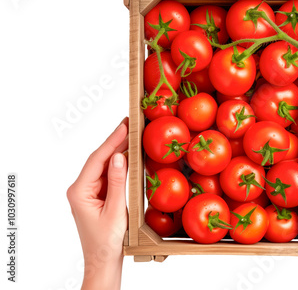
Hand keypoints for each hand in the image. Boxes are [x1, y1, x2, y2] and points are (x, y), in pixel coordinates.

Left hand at [67, 118, 128, 289]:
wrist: (104, 261)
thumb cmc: (107, 242)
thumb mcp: (115, 211)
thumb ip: (117, 182)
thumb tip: (118, 157)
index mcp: (79, 191)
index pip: (96, 160)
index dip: (111, 141)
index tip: (124, 126)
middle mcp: (81, 189)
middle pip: (99, 159)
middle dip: (115, 141)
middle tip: (130, 124)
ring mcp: (89, 192)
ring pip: (104, 166)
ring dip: (118, 151)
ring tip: (131, 135)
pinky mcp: (97, 196)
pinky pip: (108, 176)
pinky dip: (119, 165)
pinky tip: (128, 155)